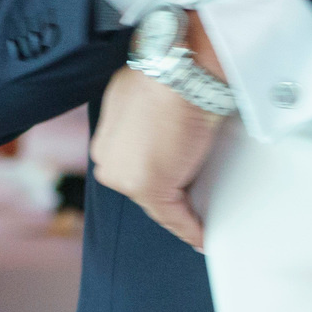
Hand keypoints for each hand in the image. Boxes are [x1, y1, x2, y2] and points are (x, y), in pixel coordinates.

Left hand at [89, 65, 223, 251]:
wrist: (180, 73)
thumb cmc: (171, 77)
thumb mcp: (148, 99)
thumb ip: (147, 121)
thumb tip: (164, 129)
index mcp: (106, 138)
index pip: (135, 166)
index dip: (160, 176)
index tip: (176, 187)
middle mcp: (108, 158)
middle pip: (144, 186)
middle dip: (172, 195)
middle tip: (199, 205)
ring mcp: (125, 175)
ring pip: (158, 203)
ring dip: (182, 212)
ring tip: (204, 220)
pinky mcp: (148, 187)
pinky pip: (173, 217)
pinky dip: (190, 229)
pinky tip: (202, 237)